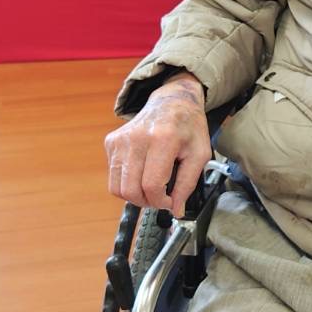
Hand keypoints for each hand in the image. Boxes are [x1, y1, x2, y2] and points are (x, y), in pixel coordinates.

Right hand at [105, 72, 211, 213]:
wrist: (172, 101)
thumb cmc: (189, 127)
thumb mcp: (200, 154)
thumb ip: (188, 184)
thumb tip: (176, 210)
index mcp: (162, 139)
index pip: (151, 185)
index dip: (161, 201)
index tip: (170, 202)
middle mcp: (137, 138)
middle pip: (131, 189)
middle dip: (147, 202)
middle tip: (161, 198)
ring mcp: (120, 139)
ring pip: (117, 187)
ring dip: (135, 196)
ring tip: (151, 188)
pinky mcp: (111, 142)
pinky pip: (114, 176)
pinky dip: (127, 182)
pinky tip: (142, 173)